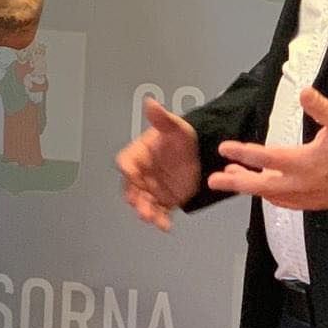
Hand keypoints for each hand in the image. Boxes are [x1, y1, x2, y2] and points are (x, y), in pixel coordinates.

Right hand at [115, 97, 200, 231]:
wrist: (200, 152)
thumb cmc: (182, 138)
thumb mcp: (173, 127)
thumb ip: (160, 118)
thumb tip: (150, 102)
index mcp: (138, 155)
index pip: (126, 163)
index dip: (128, 171)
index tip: (133, 176)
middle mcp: (141, 174)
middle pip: (131, 188)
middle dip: (135, 198)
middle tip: (140, 204)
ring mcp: (152, 189)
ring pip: (143, 203)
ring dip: (146, 211)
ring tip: (151, 217)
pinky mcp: (164, 200)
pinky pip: (159, 211)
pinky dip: (160, 219)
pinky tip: (164, 224)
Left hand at [207, 87, 327, 211]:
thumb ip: (321, 107)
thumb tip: (304, 91)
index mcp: (305, 162)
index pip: (266, 159)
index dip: (242, 153)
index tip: (224, 149)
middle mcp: (302, 184)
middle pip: (260, 186)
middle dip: (235, 183)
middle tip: (213, 180)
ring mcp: (307, 196)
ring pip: (271, 195)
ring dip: (251, 186)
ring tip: (234, 177)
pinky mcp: (315, 203)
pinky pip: (285, 202)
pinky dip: (269, 195)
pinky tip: (264, 187)